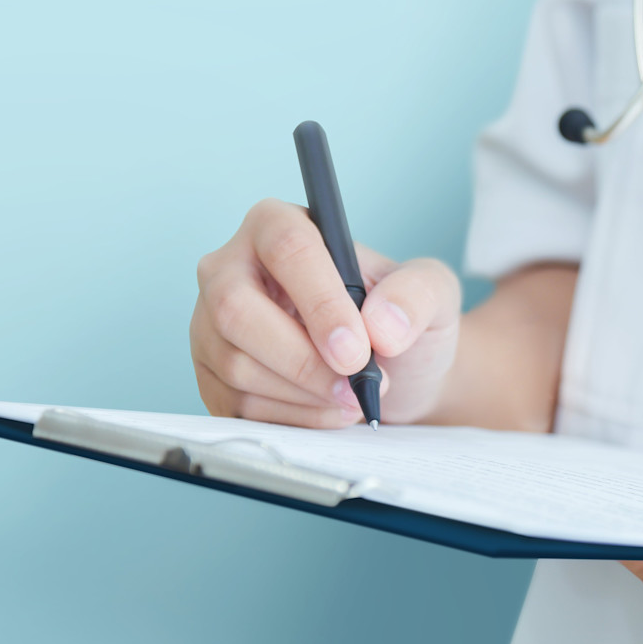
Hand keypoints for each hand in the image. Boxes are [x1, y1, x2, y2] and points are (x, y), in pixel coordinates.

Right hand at [192, 198, 460, 426]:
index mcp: (276, 226)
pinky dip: (292, 417)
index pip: (284, 248)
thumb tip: (381, 323)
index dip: (319, 300)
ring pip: (235, 364)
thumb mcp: (432, 294)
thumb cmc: (400, 321)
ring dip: (303, 394)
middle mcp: (230, 268)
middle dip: (300, 359)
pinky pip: (236, 405)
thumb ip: (417, 294)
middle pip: (236, 309)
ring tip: (353, 398)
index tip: (356, 349)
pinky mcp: (210, 375)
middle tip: (354, 386)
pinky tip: (327, 410)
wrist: (391, 373)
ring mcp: (210, 324)